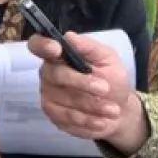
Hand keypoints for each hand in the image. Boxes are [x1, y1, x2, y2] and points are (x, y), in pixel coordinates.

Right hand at [29, 32, 145, 154]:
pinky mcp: (54, 115)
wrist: (120, 111)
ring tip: (113, 110)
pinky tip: (102, 121)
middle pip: (56, 75)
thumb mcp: (108, 60)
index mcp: (58, 55)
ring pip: (66, 100)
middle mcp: (48, 73)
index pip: (38, 45)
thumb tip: (69, 36)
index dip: (43, 45)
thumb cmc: (112, 80)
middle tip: (106, 88)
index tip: (57, 49)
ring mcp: (48, 95)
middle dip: (82, 83)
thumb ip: (90, 47)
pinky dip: (88, 120)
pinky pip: (68, 118)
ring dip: (92, 106)